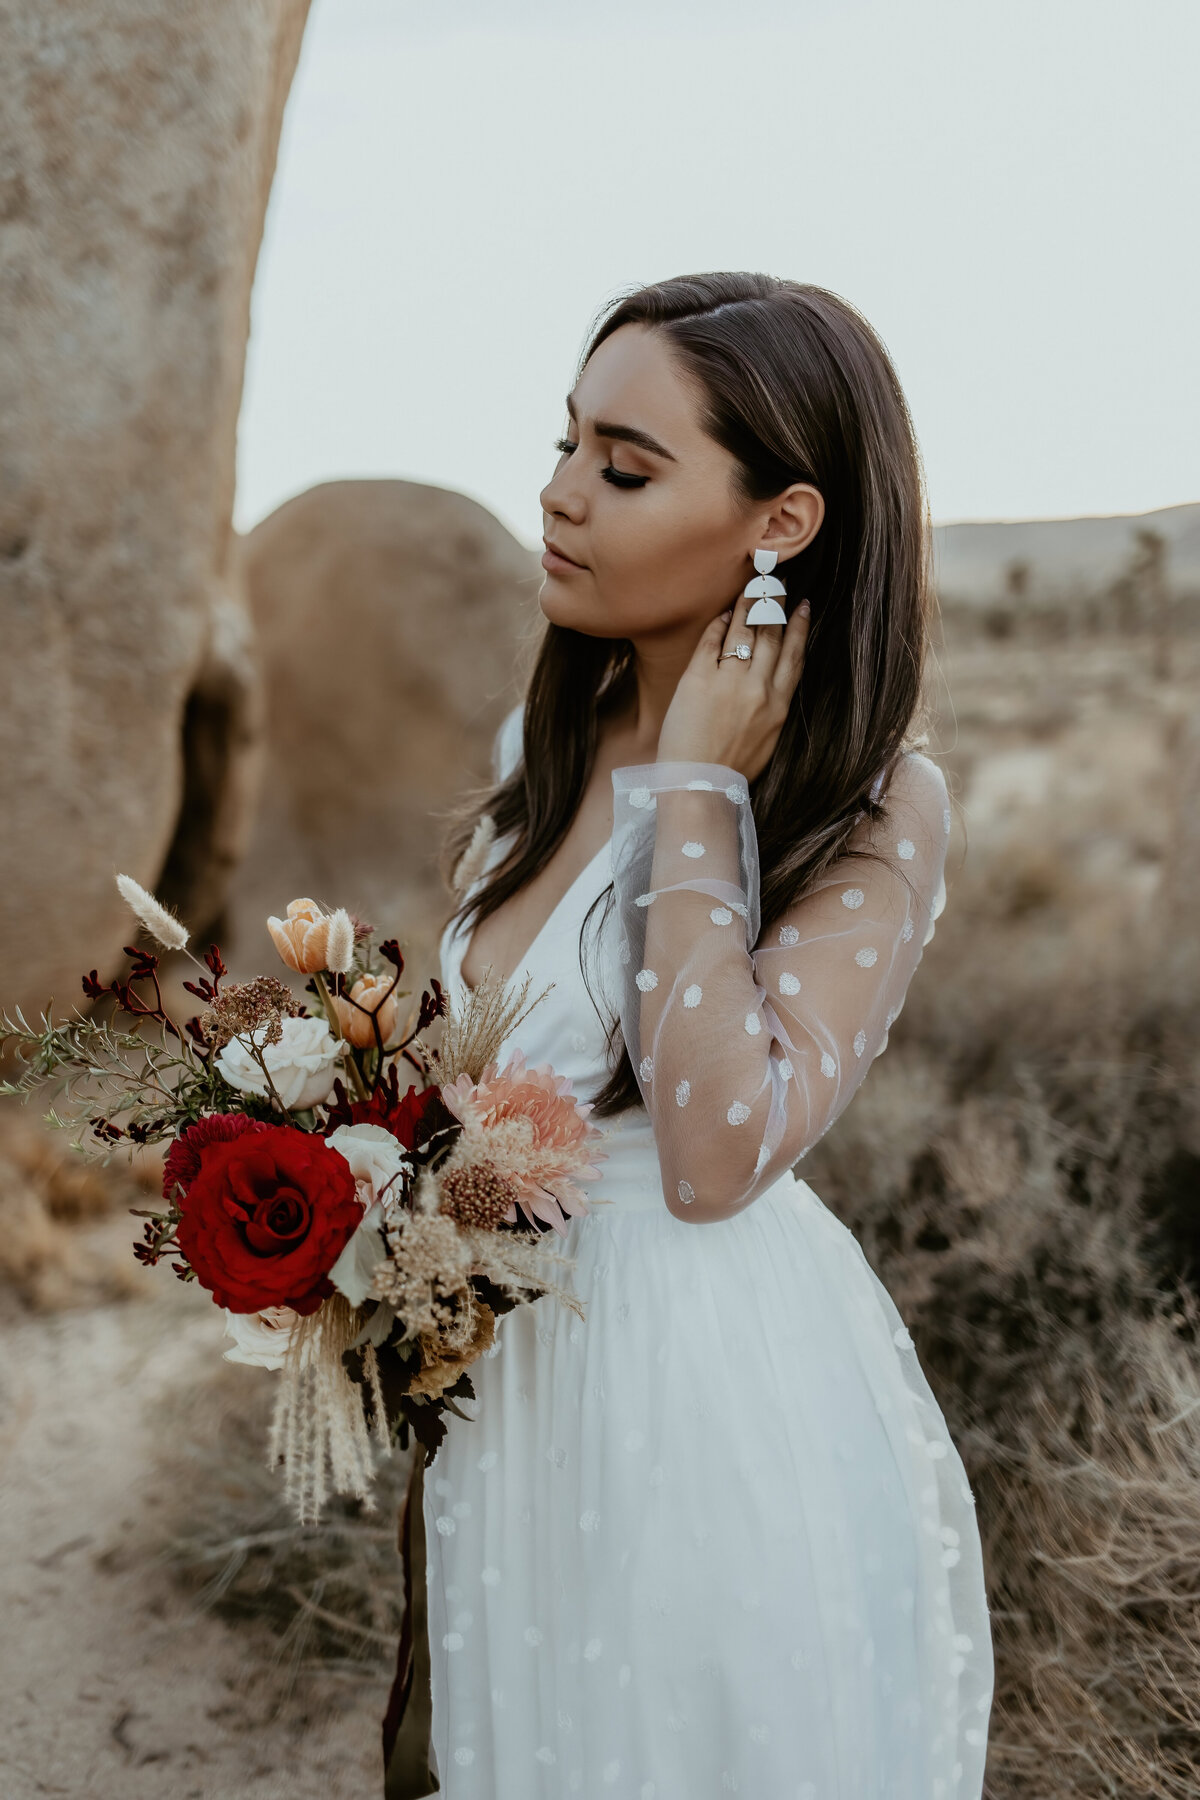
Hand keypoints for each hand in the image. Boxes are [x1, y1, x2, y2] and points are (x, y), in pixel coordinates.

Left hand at [656, 590, 810, 780]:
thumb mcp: (767, 740)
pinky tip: (723, 615)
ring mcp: (729, 682)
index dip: (800, 627)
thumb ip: (771, 707)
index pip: (794, 655)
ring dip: (749, 605)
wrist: (698, 786)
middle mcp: (758, 688)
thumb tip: (771, 678)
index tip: (803, 606)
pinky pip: (712, 640)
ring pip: (744, 631)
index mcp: (779, 705)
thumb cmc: (730, 769)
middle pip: (771, 635)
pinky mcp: (698, 679)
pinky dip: (719, 624)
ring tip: (751, 588)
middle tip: (774, 582)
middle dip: (774, 604)